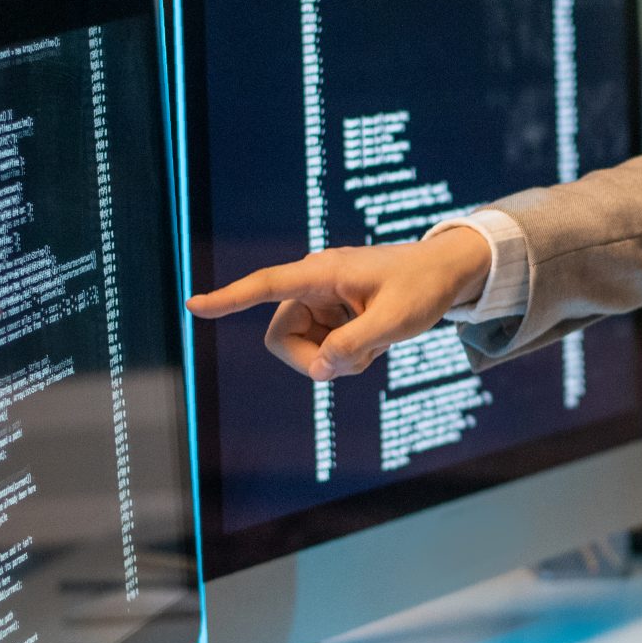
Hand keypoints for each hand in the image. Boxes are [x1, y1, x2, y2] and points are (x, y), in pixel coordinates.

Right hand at [186, 227, 491, 379]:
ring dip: (334, 360)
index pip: (265, 285)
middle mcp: (314, 285)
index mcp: (323, 274)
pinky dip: (345, 356)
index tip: (194, 305)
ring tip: (373, 347)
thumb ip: (354, 346)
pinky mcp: (332, 314)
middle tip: (352, 364)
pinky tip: (373, 343)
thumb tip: (319, 369)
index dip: (229, 299)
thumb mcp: (396, 321)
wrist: (447, 274)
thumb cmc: (423, 288)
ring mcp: (322, 301)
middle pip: (280, 337)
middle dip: (311, 360)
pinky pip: (321, 349)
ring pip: (302, 348)